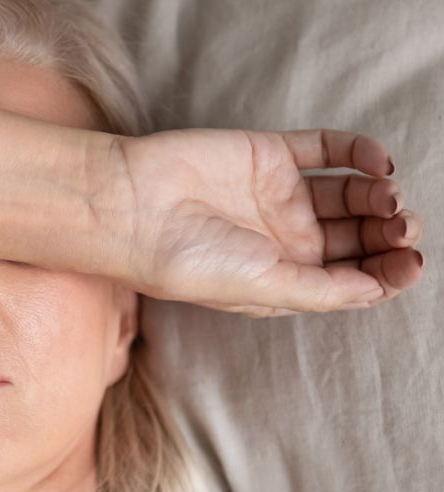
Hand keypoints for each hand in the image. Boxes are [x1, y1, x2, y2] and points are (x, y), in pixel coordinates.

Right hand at [108, 128, 423, 316]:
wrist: (132, 207)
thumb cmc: (184, 261)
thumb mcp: (261, 290)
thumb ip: (322, 290)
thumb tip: (377, 288)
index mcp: (280, 280)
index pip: (349, 279)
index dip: (386, 273)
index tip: (409, 264)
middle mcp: (283, 240)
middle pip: (357, 236)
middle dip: (389, 234)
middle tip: (404, 227)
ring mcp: (277, 196)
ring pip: (350, 194)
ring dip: (380, 195)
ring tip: (389, 196)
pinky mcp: (268, 154)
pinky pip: (327, 149)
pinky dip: (359, 152)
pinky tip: (375, 162)